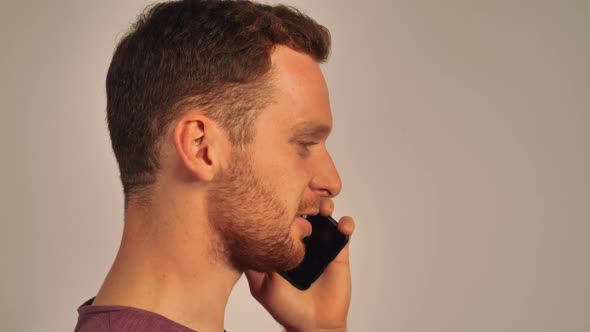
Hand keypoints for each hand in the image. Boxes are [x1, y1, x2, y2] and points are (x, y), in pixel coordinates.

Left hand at [245, 198, 354, 331]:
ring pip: (323, 214)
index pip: (280, 216)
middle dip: (304, 198)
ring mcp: (319, 243)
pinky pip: (344, 230)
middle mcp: (299, 239)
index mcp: (280, 243)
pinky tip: (342, 226)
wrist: (314, 324)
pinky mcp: (337, 250)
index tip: (282, 195)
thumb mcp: (261, 284)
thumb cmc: (286, 307)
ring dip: (325, 205)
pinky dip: (345, 223)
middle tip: (306, 198)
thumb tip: (245, 238)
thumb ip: (257, 262)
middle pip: (302, 209)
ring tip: (324, 209)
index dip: (282, 203)